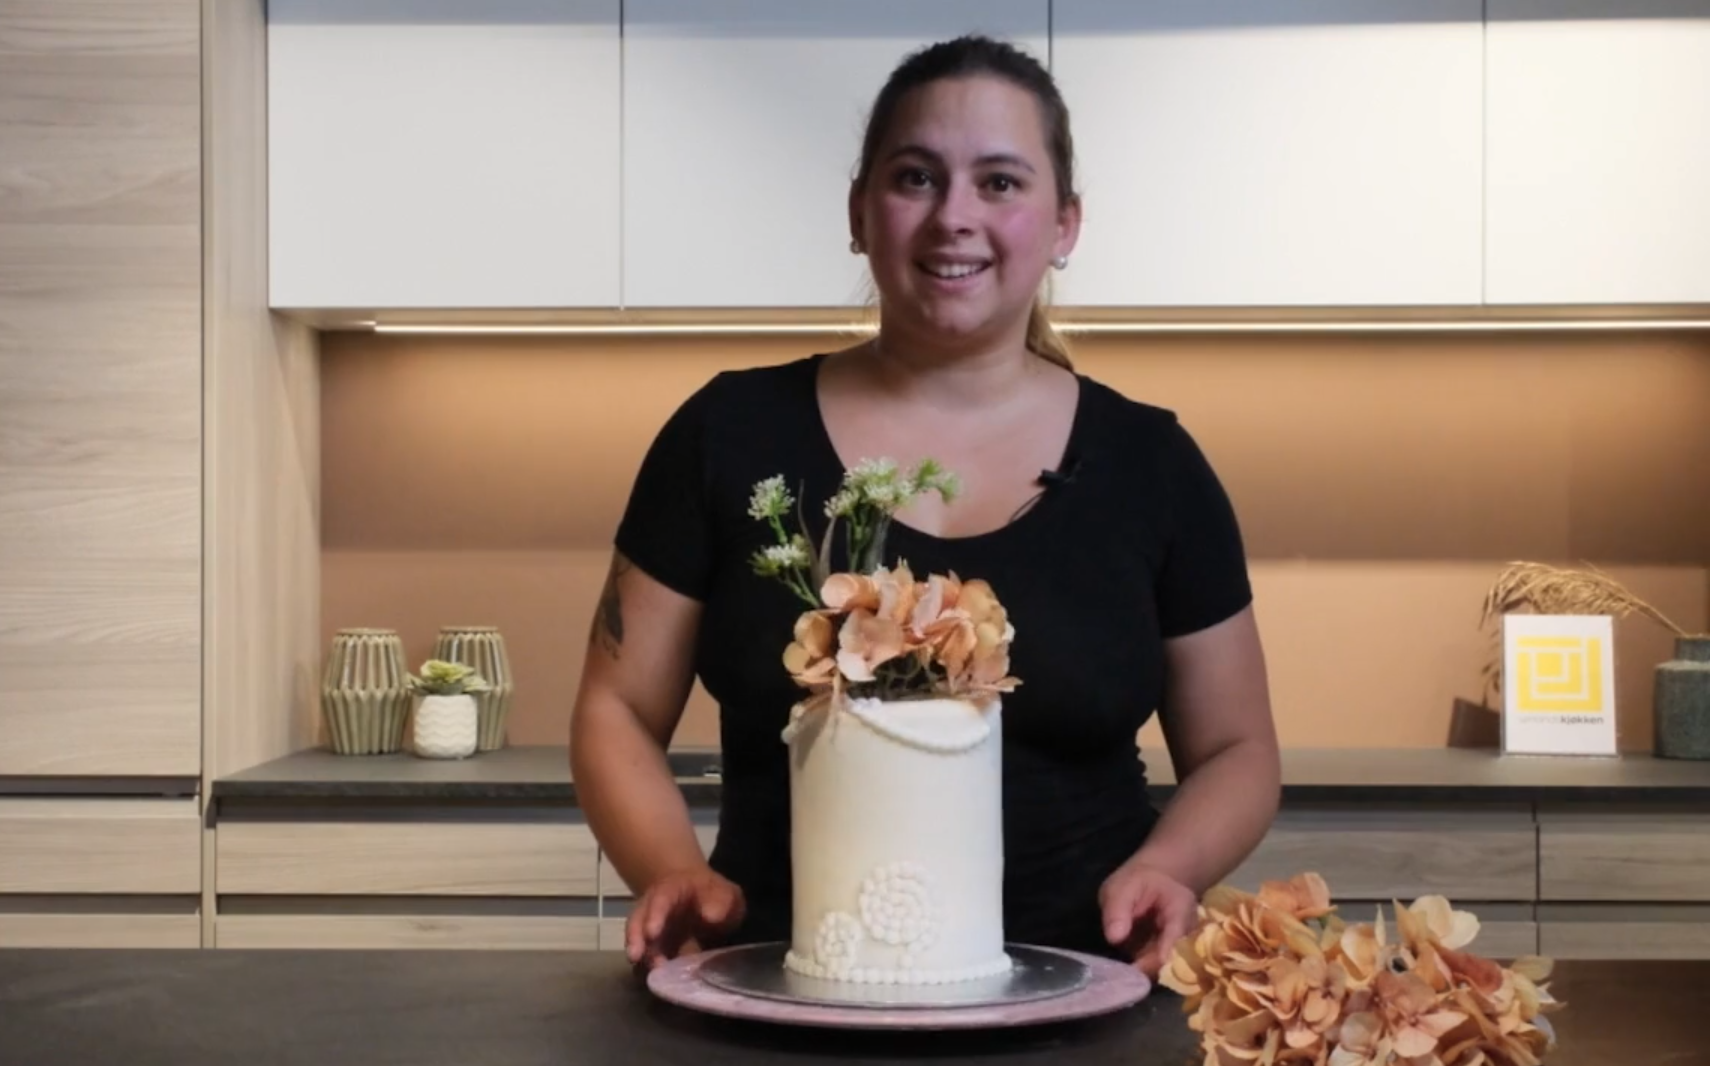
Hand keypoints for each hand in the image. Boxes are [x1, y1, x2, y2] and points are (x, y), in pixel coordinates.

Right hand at [625, 865, 745, 974]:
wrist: (704, 900)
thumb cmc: (714, 896)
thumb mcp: (725, 894)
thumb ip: (720, 903)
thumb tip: (710, 916)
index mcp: (670, 890)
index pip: (660, 899)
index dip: (654, 915)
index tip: (651, 933)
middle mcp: (653, 907)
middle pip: (638, 919)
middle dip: (636, 938)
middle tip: (636, 957)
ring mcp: (649, 927)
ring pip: (638, 940)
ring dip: (643, 956)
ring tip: (652, 972)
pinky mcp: (653, 947)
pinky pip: (646, 956)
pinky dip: (648, 967)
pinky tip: (655, 979)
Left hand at [1098, 858, 1197, 978]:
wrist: (1153, 882)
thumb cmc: (1138, 881)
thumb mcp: (1123, 887)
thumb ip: (1118, 909)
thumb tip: (1115, 938)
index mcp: (1181, 910)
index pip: (1176, 940)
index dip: (1158, 958)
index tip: (1135, 970)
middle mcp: (1189, 933)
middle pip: (1174, 962)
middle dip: (1148, 970)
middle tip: (1120, 977)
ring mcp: (1182, 948)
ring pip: (1167, 970)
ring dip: (1144, 974)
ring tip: (1119, 976)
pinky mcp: (1171, 958)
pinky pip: (1159, 970)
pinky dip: (1142, 973)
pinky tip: (1124, 974)